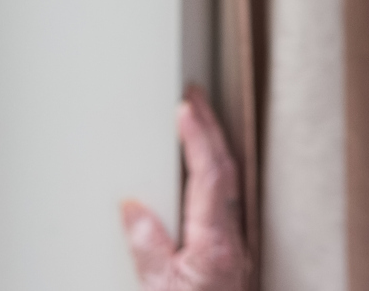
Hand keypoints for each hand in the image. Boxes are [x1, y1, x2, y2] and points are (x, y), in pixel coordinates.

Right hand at [122, 86, 248, 290]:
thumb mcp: (159, 290)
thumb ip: (147, 248)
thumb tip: (133, 207)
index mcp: (214, 241)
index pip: (211, 174)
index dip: (198, 137)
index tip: (185, 108)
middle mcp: (231, 238)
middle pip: (227, 169)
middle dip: (211, 128)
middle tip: (193, 97)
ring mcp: (235, 245)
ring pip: (232, 183)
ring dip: (216, 146)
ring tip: (199, 120)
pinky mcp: (232, 254)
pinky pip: (229, 200)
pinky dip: (217, 173)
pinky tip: (206, 170)